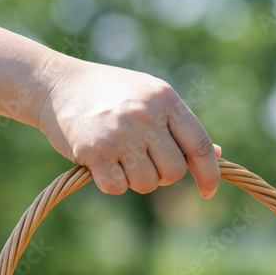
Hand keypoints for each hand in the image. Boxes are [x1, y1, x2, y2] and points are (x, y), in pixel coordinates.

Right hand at [36, 57, 220, 197]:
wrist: (56, 83)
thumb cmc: (111, 94)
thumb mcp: (151, 97)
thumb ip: (182, 127)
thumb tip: (219, 155)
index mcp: (166, 100)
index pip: (201, 146)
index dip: (210, 174)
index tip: (208, 191)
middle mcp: (145, 116)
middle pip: (174, 171)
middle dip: (163, 175)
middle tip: (144, 161)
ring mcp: (119, 134)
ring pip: (148, 184)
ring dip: (136, 180)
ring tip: (121, 157)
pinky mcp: (94, 151)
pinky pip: (118, 188)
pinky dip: (112, 183)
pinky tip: (102, 163)